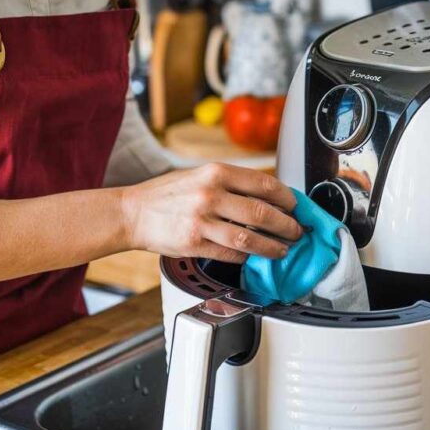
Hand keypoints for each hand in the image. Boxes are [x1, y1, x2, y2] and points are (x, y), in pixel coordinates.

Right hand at [121, 163, 301, 262]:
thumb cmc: (167, 195)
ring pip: (250, 237)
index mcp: (215, 172)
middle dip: (286, 225)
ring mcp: (202, 220)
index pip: (264, 184)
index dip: (287, 198)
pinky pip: (231, 253)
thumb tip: (266, 196)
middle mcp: (210, 194)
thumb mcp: (198, 175)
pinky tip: (253, 256)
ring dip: (272, 246)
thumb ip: (230, 183)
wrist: (132, 213)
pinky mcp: (194, 243)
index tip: (296, 207)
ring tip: (282, 249)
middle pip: (262, 212)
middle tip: (296, 232)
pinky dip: (246, 256)